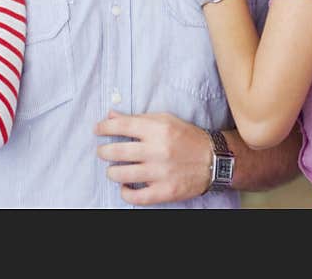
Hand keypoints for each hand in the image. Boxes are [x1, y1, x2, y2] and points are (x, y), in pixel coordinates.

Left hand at [95, 111, 211, 205]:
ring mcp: (160, 173)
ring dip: (111, 171)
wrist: (214, 160)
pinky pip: (135, 197)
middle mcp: (157, 150)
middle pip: (116, 151)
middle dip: (103, 151)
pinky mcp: (164, 191)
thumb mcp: (164, 120)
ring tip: (113, 169)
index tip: (97, 130)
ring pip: (121, 174)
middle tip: (103, 151)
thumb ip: (137, 118)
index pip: (120, 126)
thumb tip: (111, 116)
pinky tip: (125, 186)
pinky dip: (125, 192)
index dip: (104, 128)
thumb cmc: (186, 137)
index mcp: (157, 129)